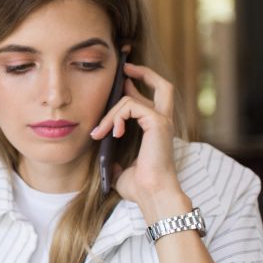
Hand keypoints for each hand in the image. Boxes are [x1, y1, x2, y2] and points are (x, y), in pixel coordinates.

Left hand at [89, 62, 186, 215]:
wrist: (152, 195)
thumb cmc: (140, 187)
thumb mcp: (121, 170)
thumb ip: (116, 161)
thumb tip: (107, 163)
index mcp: (156, 130)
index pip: (150, 99)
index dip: (135, 88)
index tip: (120, 84)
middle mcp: (163, 122)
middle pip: (162, 85)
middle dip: (143, 72)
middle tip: (125, 67)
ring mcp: (162, 121)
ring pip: (131, 100)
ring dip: (110, 114)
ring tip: (99, 133)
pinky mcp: (157, 122)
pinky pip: (131, 106)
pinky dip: (116, 117)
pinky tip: (113, 134)